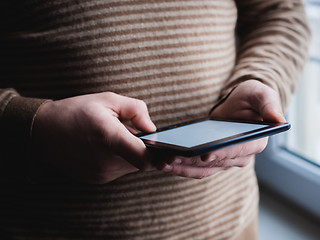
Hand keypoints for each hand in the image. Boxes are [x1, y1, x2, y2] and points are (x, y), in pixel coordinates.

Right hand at [32, 92, 156, 183]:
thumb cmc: (75, 111)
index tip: (174, 153)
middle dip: (149, 150)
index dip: (162, 157)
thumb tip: (153, 128)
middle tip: (145, 136)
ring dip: (135, 154)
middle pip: (142, 162)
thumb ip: (136, 109)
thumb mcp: (107, 99)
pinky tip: (111, 147)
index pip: (143, 157)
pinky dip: (123, 160)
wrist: (41, 132)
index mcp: (108, 137)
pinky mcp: (97, 178)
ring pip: (133, 167)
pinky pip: (121, 170)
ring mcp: (100, 173)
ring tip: (123, 137)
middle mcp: (104, 160)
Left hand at [159, 80, 284, 178]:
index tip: (204, 154)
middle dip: (193, 162)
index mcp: (255, 142)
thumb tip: (277, 119)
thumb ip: (269, 104)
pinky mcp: (211, 161)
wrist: (238, 105)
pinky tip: (163, 162)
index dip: (221, 153)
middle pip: (215, 163)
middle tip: (172, 158)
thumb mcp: (260, 93)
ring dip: (182, 168)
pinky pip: (195, 168)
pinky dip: (180, 167)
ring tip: (162, 162)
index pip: (237, 151)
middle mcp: (241, 156)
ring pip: (203, 169)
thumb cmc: (250, 97)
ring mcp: (225, 161)